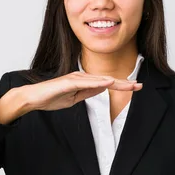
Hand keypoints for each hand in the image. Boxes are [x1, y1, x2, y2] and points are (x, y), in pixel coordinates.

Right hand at [20, 71, 141, 111]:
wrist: (34, 98)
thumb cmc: (51, 98)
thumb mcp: (75, 98)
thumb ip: (88, 92)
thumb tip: (103, 88)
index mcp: (83, 81)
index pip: (106, 83)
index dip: (122, 85)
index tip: (135, 86)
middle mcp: (81, 76)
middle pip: (106, 80)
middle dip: (124, 83)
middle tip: (140, 85)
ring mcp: (75, 78)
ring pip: (99, 80)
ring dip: (115, 82)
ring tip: (129, 84)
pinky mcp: (68, 82)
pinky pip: (86, 82)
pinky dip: (98, 82)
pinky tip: (109, 83)